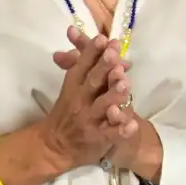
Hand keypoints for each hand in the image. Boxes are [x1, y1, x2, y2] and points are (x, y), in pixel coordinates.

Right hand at [39, 26, 137, 171]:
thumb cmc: (67, 111)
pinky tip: (132, 125)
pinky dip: (121, 130)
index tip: (102, 38)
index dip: (92, 52)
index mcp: (74, 86)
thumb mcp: (72, 86)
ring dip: (113, 94)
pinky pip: (111, 134)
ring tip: (125, 83)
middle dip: (103, 67)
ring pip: (103, 106)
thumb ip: (86, 65)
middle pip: (93, 82)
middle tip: (114, 54)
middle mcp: (80, 101)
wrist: (53, 146)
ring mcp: (89, 120)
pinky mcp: (98, 138)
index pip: (82, 66)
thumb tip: (105, 45)